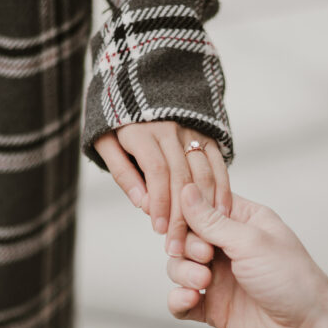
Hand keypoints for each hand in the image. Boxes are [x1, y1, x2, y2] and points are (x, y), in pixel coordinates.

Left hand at [94, 122, 230, 257]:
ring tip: (200, 236)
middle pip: (181, 177)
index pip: (156, 171)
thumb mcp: (105, 142)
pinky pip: (218, 164)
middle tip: (178, 244)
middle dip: (181, 215)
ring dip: (204, 208)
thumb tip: (142, 203)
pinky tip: (221, 214)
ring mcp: (192, 131)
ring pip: (203, 173)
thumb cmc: (117, 121)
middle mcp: (170, 129)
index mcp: (141, 131)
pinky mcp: (208, 135)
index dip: (160, 202)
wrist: (139, 83)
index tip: (159, 230)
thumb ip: (122, 172)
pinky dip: (223, 190)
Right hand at [166, 185, 327, 327]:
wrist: (306, 327)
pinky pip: (180, 299)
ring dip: (184, 273)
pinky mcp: (212, 305)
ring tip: (203, 283)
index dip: (186, 213)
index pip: (201, 206)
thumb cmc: (292, 279)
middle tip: (205, 257)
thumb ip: (213, 220)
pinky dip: (178, 299)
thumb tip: (187, 191)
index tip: (181, 223)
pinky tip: (189, 299)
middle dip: (186, 247)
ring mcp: (218, 277)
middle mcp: (227, 247)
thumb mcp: (251, 241)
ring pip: (178, 267)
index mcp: (242, 222)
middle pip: (184, 237)